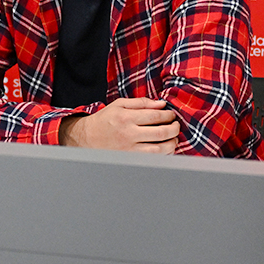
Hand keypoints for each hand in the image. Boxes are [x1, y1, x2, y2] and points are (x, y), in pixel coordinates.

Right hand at [60, 97, 179, 152]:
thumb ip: (141, 103)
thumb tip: (162, 104)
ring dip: (172, 143)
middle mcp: (129, 134)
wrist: (86, 138)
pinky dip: (162, 154)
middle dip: (174, 129)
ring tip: (173, 138)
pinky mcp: (130, 160)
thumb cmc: (105, 120)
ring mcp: (130, 150)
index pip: (156, 116)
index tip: (171, 115)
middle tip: (176, 126)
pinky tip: (164, 148)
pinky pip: (152, 159)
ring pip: (159, 149)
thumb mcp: (119, 105)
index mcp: (126, 118)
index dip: (169, 115)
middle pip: (161, 133)